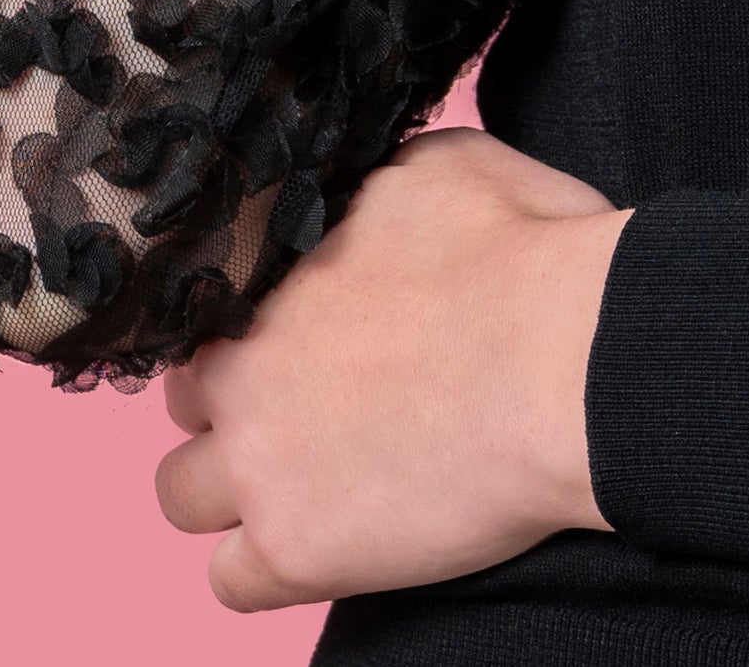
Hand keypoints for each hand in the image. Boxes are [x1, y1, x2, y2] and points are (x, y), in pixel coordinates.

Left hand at [153, 125, 633, 610]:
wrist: (569, 366)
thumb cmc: (531, 259)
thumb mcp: (448, 165)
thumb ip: (378, 181)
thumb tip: (365, 194)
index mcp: (276, 275)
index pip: (212, 305)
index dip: (257, 324)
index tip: (307, 336)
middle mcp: (244, 367)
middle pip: (184, 398)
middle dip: (234, 402)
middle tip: (308, 407)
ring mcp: (258, 464)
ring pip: (179, 495)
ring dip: (234, 491)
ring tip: (308, 484)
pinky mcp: (291, 550)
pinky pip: (228, 583)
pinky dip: (272, 567)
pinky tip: (328, 543)